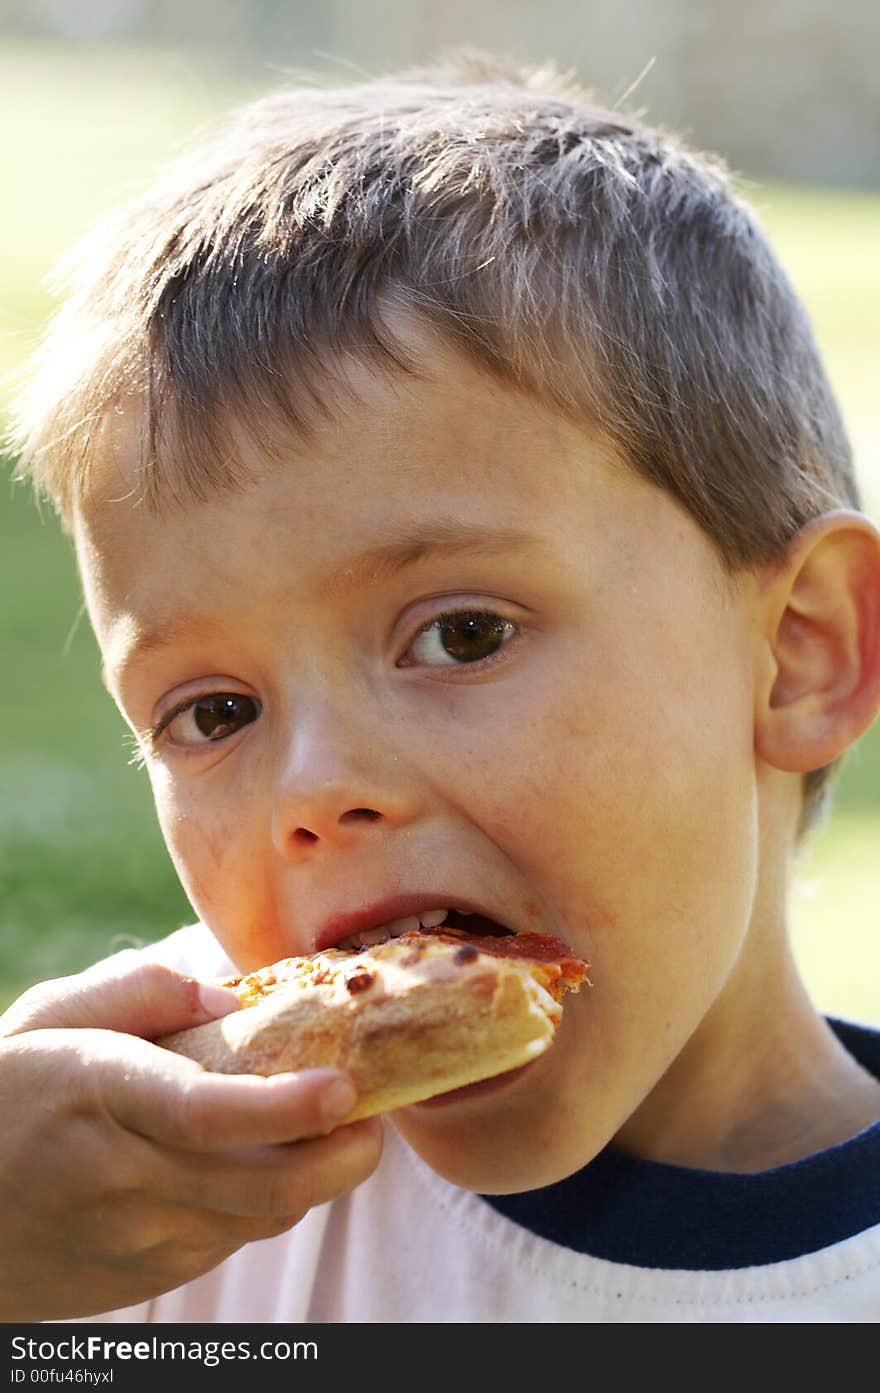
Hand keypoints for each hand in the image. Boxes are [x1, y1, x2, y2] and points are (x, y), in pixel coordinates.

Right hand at [0, 953, 381, 1319]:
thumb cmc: (7, 1092)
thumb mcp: (50, 1017)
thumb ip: (140, 990)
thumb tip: (230, 995)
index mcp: (98, 1093)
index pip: (201, 1112)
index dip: (281, 1107)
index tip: (342, 1089)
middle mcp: (118, 1174)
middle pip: (255, 1184)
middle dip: (337, 1159)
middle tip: (376, 1122)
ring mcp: (129, 1237)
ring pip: (253, 1219)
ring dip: (311, 1182)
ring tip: (337, 1135)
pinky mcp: (139, 1277)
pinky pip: (225, 1244)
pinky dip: (264, 1207)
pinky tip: (269, 1167)